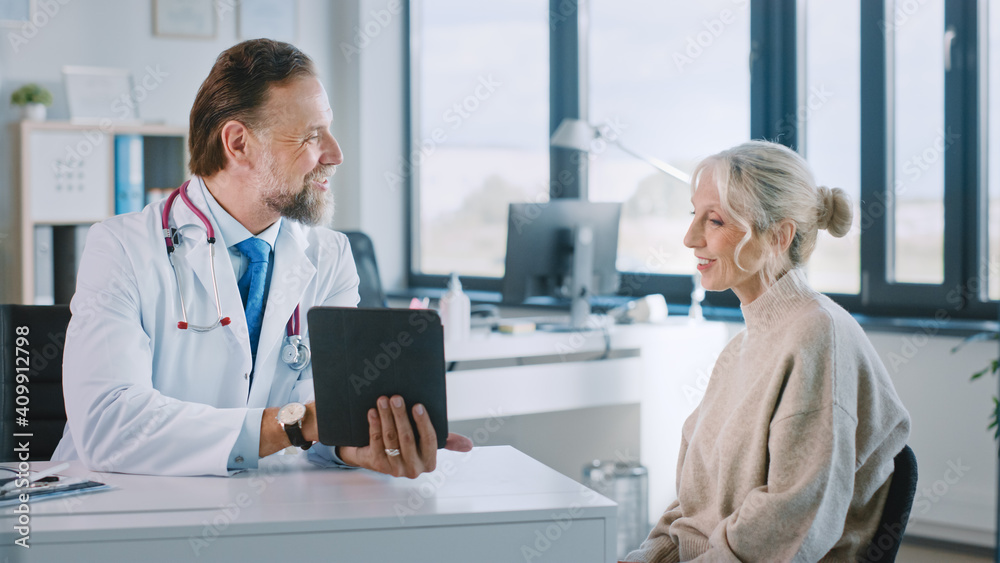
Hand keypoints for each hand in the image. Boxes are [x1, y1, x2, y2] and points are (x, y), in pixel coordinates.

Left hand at [338, 395, 471, 477]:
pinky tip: (373, 412)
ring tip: (383, 400)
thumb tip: (469, 445)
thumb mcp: (427, 443)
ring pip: (391, 439)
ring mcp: (394, 469)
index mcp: (429, 462)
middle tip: (396, 397)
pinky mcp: (377, 465)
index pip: (429, 440)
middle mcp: (413, 469)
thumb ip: (447, 441)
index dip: (423, 422)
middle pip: (407, 439)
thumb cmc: (409, 445)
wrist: (379, 457)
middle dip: (401, 416)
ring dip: (386, 417)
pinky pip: (376, 442)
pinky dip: (374, 425)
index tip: (417, 405)